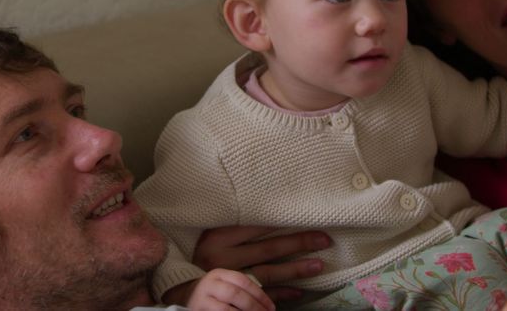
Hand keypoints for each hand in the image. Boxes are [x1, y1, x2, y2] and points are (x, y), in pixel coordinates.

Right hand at [169, 270, 274, 310]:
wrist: (183, 299)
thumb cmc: (213, 294)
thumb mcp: (226, 286)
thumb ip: (244, 291)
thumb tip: (269, 306)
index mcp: (219, 273)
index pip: (243, 280)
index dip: (259, 295)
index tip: (271, 308)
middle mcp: (209, 284)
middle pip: (235, 294)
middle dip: (253, 307)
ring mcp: (201, 300)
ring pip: (226, 309)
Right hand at [193, 226, 329, 301]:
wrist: (182, 289)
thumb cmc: (201, 255)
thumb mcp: (212, 236)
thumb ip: (236, 225)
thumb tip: (271, 208)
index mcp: (218, 238)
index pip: (257, 227)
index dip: (284, 222)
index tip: (309, 217)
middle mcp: (224, 258)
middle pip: (268, 249)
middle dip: (298, 243)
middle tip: (324, 239)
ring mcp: (230, 280)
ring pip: (268, 273)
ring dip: (295, 270)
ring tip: (318, 265)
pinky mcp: (234, 298)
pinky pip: (262, 295)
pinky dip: (282, 294)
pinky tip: (300, 291)